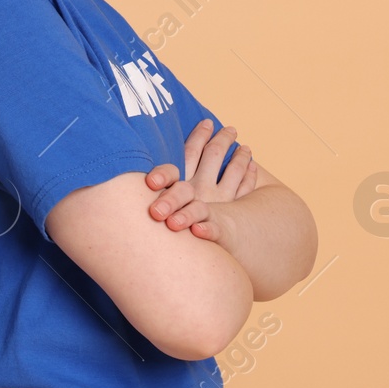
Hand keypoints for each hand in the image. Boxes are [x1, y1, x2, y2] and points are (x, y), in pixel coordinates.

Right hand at [145, 120, 255, 234]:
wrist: (181, 266)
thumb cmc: (158, 236)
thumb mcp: (150, 207)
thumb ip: (153, 188)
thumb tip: (136, 173)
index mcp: (181, 183)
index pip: (191, 150)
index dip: (199, 134)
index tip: (207, 122)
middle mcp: (201, 188)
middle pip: (215, 155)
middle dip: (223, 139)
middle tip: (231, 128)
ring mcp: (219, 201)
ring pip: (234, 170)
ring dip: (240, 156)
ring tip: (246, 147)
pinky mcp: (231, 216)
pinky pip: (245, 190)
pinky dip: (249, 176)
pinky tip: (252, 168)